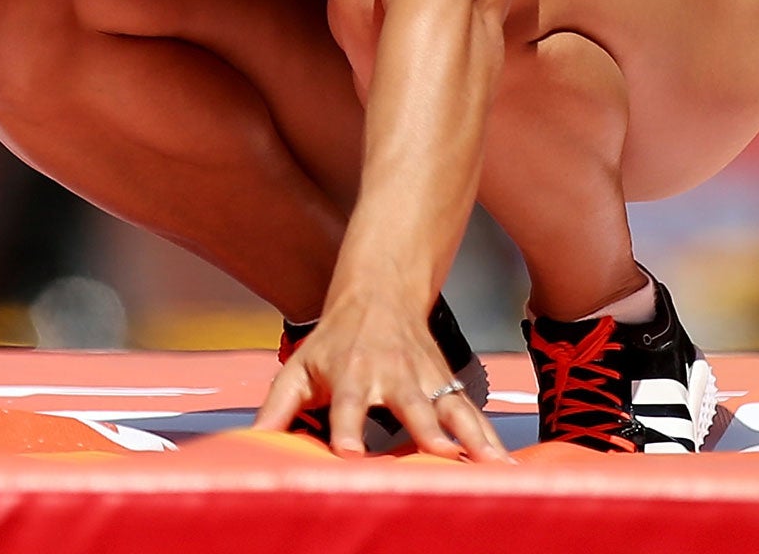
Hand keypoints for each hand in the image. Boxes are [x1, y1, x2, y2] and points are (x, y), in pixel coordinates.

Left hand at [252, 290, 509, 462]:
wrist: (379, 293)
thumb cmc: (334, 340)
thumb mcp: (299, 368)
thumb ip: (276, 408)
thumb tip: (252, 441)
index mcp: (350, 374)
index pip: (346, 403)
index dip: (346, 427)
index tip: (349, 452)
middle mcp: (391, 376)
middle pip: (410, 405)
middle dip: (425, 429)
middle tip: (438, 453)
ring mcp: (425, 380)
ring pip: (451, 409)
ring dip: (472, 436)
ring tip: (491, 464)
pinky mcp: (447, 385)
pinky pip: (472, 413)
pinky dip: (490, 436)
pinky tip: (506, 463)